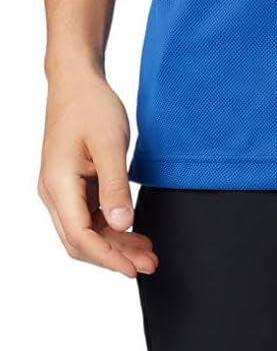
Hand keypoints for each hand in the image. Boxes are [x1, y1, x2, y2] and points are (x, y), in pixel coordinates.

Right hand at [38, 67, 157, 277]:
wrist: (76, 81)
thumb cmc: (91, 105)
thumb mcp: (110, 143)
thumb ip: (115, 186)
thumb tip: (122, 226)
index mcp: (58, 184)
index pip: (79, 237)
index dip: (107, 258)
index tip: (133, 269)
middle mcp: (53, 192)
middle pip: (80, 241)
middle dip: (114, 257)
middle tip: (149, 264)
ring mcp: (61, 189)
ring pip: (85, 231)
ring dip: (115, 244)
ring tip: (147, 253)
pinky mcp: (72, 184)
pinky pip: (88, 215)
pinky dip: (110, 227)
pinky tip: (133, 231)